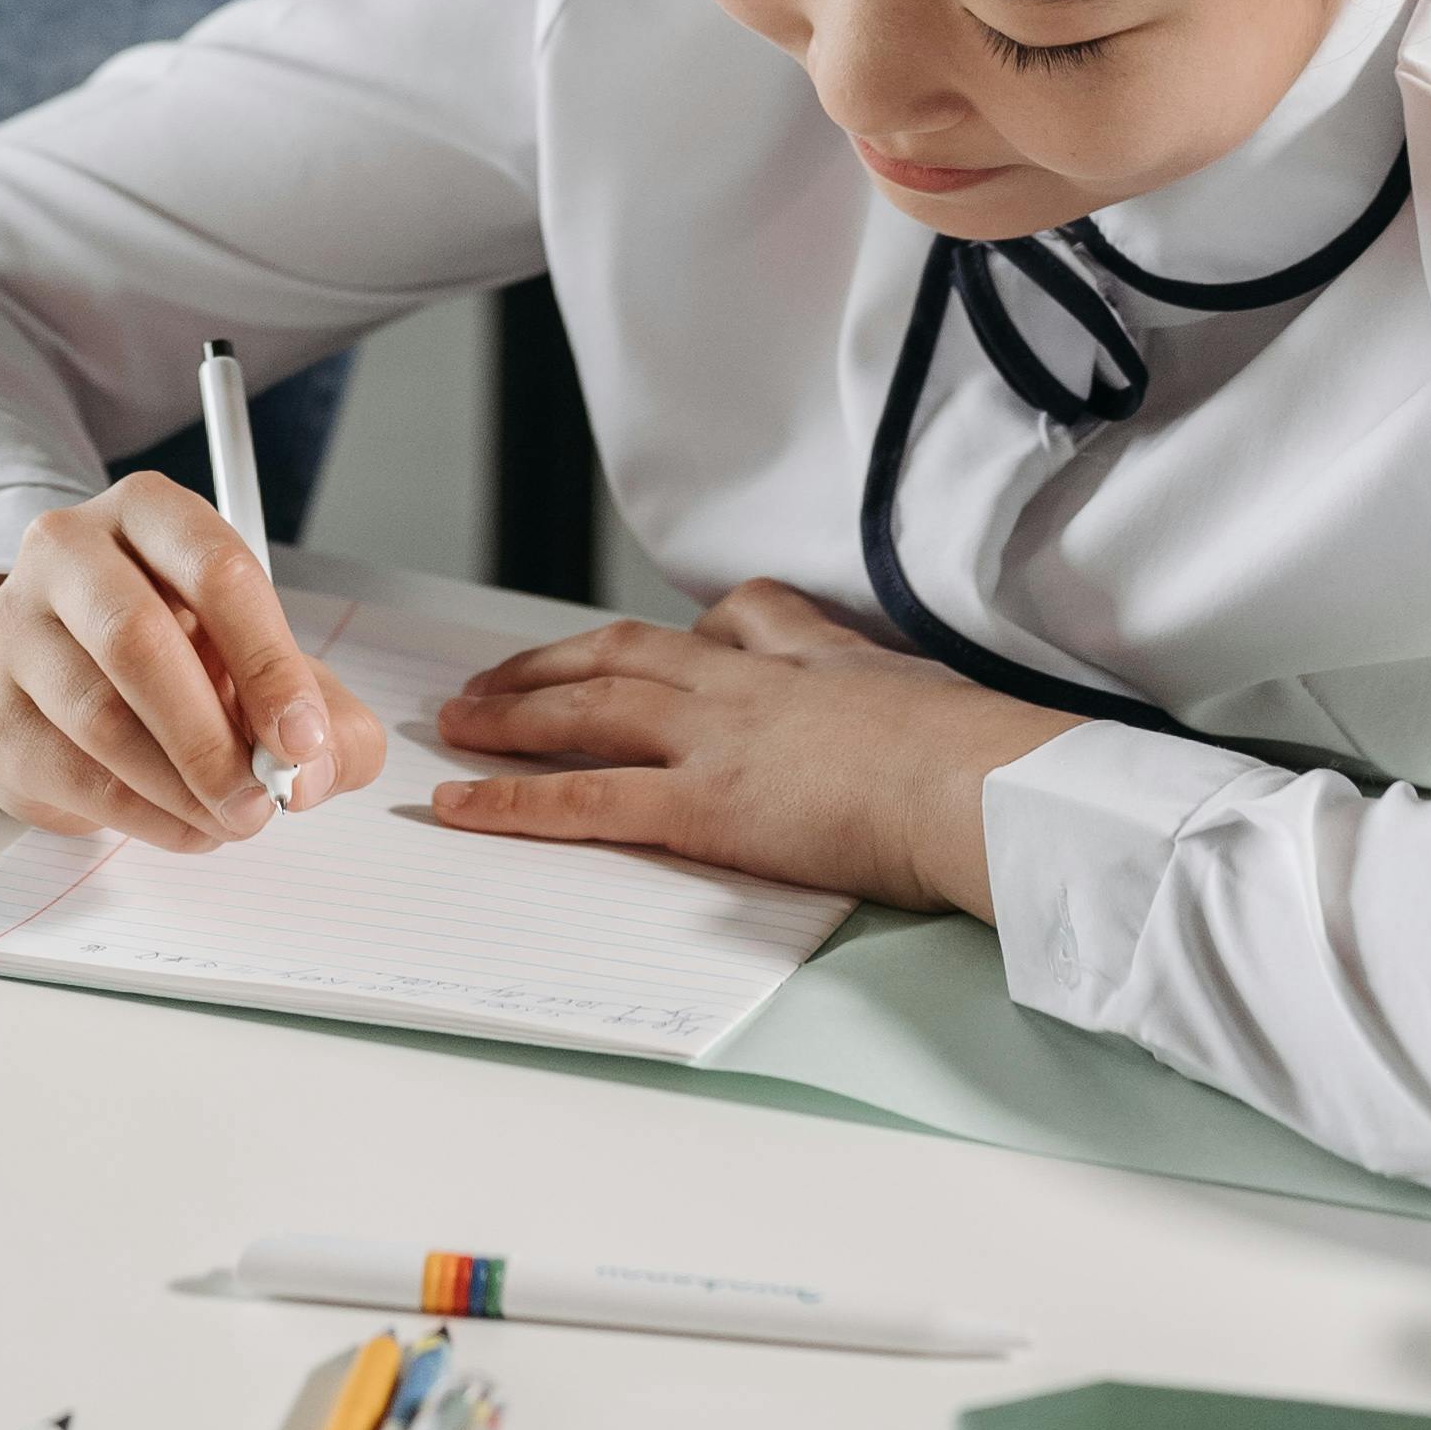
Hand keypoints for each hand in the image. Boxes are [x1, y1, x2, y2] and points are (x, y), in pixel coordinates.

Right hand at [0, 480, 390, 850]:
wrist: (69, 689)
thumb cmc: (180, 656)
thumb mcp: (264, 664)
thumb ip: (323, 711)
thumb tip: (321, 767)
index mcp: (149, 513)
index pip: (215, 569)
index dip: (267, 661)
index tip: (303, 738)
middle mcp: (69, 552)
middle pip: (137, 639)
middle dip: (214, 737)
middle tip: (265, 798)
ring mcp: (19, 631)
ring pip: (100, 716)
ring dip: (183, 787)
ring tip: (233, 817)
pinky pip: (74, 775)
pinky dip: (146, 817)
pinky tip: (188, 825)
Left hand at [429, 577, 1074, 915]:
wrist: (974, 781)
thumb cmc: (964, 749)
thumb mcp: (908, 685)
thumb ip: (860, 677)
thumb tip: (847, 686)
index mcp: (797, 652)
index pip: (710, 625)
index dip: (653, 643)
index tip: (613, 658)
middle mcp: (739, 682)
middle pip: (619, 657)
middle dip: (546, 669)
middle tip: (486, 685)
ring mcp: (713, 739)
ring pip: (587, 712)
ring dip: (512, 715)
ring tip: (456, 724)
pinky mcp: (702, 804)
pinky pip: (586, 800)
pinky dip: (515, 800)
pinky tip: (464, 803)